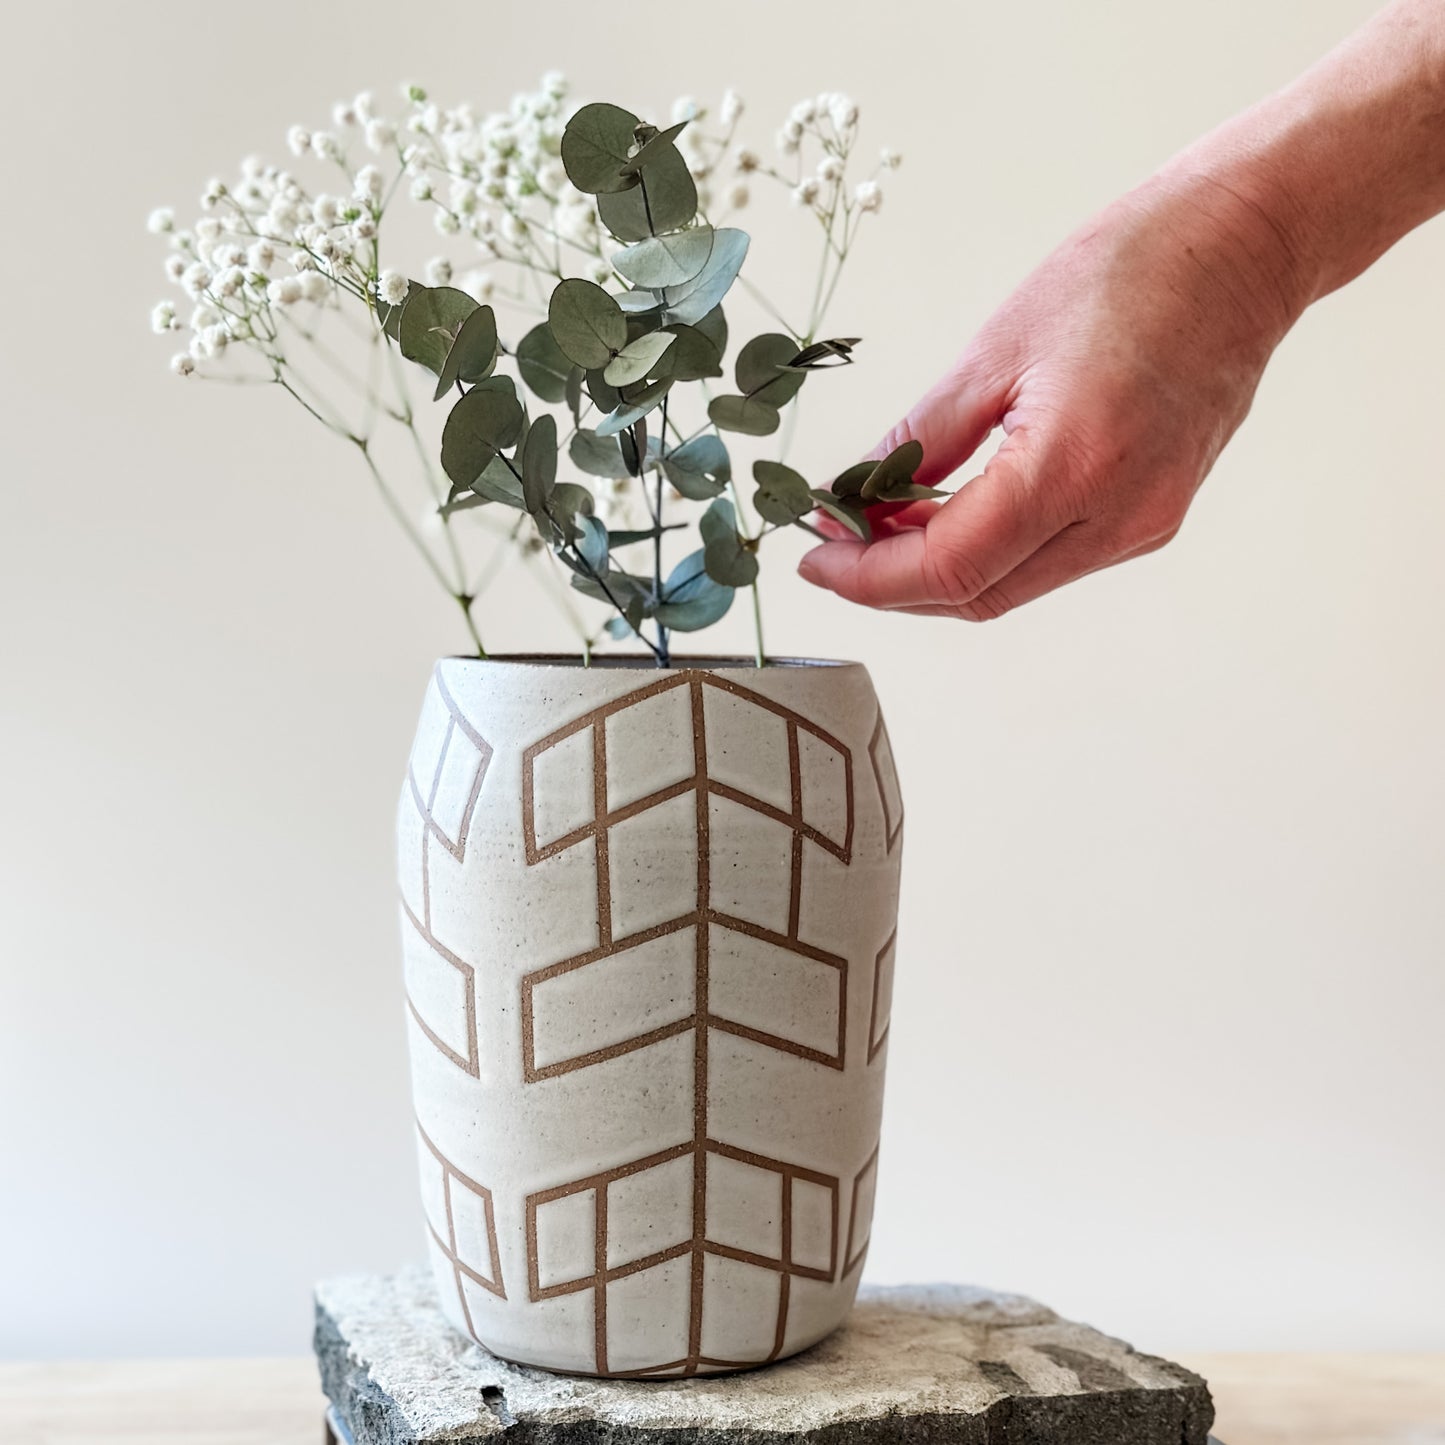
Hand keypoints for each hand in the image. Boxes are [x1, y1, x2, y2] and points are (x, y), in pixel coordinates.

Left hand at [797, 171, 1308, 619]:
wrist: (1245, 247)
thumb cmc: (1132, 269)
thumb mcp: (996, 346)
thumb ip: (920, 436)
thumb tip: (859, 494)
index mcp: (1075, 466)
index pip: (948, 567)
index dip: (869, 577)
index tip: (816, 557)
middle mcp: (1119, 516)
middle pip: (977, 595)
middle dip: (892, 584)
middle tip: (835, 546)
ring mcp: (1144, 525)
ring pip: (1011, 588)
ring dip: (938, 572)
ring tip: (882, 529)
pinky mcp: (1152, 518)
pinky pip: (1049, 562)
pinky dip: (988, 553)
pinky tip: (947, 519)